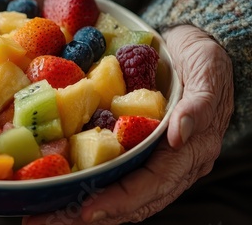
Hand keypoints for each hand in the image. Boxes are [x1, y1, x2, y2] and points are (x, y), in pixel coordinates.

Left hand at [23, 25, 233, 223]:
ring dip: (81, 207)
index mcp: (189, 153)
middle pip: (130, 200)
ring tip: (44, 215)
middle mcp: (169, 163)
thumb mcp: (208, 72)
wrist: (193, 45)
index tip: (86, 211)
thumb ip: (200, 104)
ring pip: (118, 192)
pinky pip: (111, 172)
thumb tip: (181, 134)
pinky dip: (86, 185)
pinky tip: (59, 189)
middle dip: (90, 214)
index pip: (152, 186)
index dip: (120, 201)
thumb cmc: (203, 58)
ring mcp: (150, 157)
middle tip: (45, 221)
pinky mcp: (134, 145)